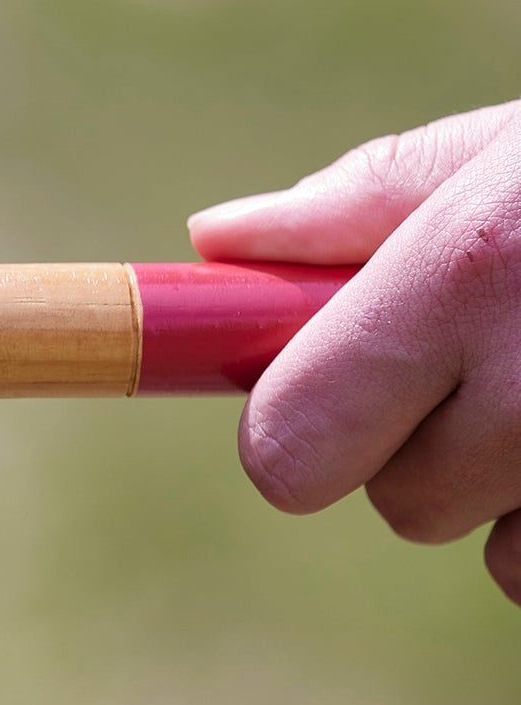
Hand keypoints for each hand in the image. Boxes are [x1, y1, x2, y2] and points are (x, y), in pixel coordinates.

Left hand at [188, 101, 520, 603]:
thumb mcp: (510, 155)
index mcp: (464, 276)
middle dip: (414, 445)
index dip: (291, 425)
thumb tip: (214, 239)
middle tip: (483, 366)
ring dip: (507, 487)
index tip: (308, 397)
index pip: (287, 440)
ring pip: (488, 549)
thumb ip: (359, 205)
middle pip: (389, 499)